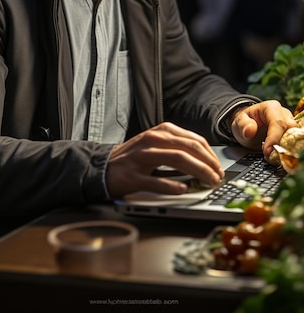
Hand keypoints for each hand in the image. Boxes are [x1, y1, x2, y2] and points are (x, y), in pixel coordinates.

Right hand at [106, 122, 224, 197]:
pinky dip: (172, 186)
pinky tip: (183, 190)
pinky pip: (156, 181)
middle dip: (208, 163)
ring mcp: (142, 157)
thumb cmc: (133, 158)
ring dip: (197, 171)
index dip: (209, 154)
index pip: (192, 139)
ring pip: (176, 160)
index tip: (218, 167)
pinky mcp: (133, 175)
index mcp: (160, 132)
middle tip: (217, 177)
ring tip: (208, 182)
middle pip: (188, 148)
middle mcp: (152, 140)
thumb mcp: (155, 144)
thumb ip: (176, 148)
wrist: (103, 167)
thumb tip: (204, 161)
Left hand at [230, 100, 295, 155]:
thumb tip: (249, 131)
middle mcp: (283, 114)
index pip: (278, 122)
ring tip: (275, 156)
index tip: (267, 151)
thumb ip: (243, 125)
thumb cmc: (245, 121)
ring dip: (287, 147)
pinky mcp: (291, 133)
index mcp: (271, 107)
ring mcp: (289, 123)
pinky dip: (289, 149)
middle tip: (273, 155)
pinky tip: (280, 155)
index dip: (274, 138)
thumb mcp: (239, 122)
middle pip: (291, 129)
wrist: (247, 125)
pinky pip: (294, 141)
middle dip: (283, 143)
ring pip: (295, 135)